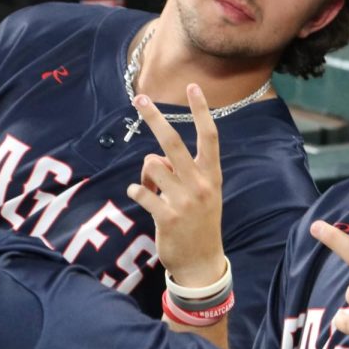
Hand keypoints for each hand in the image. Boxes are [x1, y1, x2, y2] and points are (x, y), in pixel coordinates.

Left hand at [126, 84, 225, 285]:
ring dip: (146, 175)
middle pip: (173, 142)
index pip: (209, 135)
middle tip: (140, 99)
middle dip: (154, 118)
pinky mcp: (167, 216)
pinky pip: (141, 191)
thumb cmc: (201, 222)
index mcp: (211, 174)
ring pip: (151, 165)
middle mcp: (199, 183)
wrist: (202, 262)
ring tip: (154, 190)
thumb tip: (157, 160)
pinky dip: (137, 191)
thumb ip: (184, 172)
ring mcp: (184, 199)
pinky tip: (144, 198)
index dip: (201, 110)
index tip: (193, 87)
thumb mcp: (203, 194)